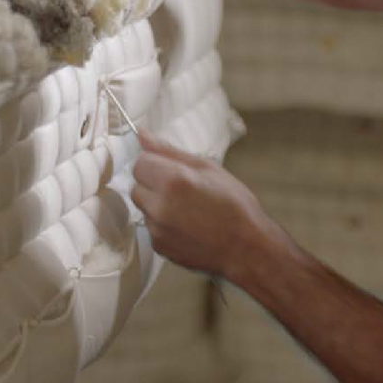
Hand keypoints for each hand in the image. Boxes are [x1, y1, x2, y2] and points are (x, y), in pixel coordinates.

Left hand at [130, 129, 267, 278]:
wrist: (246, 248)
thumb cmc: (234, 204)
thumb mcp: (207, 168)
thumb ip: (169, 151)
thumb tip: (142, 134)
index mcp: (172, 180)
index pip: (140, 163)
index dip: (156, 164)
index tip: (172, 170)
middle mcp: (159, 206)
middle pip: (137, 187)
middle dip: (154, 185)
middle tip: (182, 190)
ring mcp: (157, 229)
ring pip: (144, 208)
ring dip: (158, 205)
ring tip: (187, 210)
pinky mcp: (159, 247)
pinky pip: (151, 228)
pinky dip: (163, 225)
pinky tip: (187, 226)